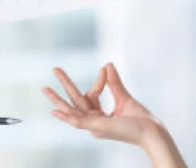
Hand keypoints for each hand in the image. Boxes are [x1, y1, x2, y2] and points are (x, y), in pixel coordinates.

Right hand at [43, 63, 160, 146]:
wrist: (151, 130)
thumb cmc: (140, 119)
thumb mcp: (124, 97)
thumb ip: (114, 83)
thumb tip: (107, 64)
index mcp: (100, 116)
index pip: (91, 95)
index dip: (98, 81)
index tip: (104, 68)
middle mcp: (95, 122)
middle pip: (75, 101)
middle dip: (64, 86)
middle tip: (54, 69)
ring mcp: (95, 126)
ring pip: (71, 111)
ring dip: (58, 100)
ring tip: (45, 88)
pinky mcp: (97, 128)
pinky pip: (78, 122)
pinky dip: (67, 117)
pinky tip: (54, 111)